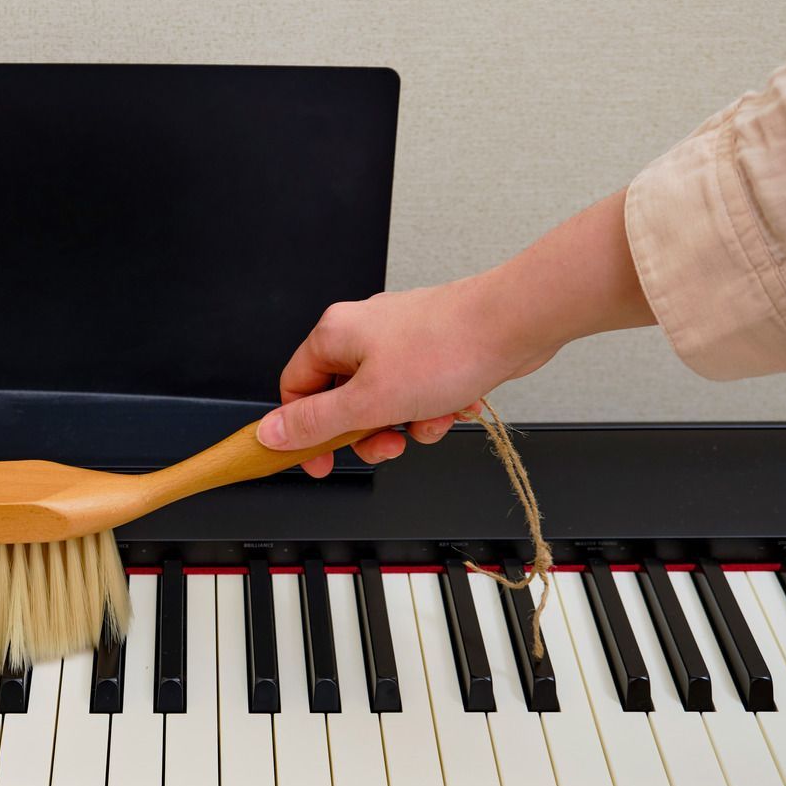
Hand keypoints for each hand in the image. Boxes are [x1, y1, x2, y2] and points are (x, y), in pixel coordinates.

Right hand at [257, 189, 654, 476]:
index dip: (304, 432)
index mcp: (333, 335)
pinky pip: (417, 392)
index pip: (295, 390)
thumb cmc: (447, 348)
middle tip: (388, 444)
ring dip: (407, 422)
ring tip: (430, 420)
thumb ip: (315, 422)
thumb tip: (271, 433)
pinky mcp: (431, 348)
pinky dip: (432, 408)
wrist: (514, 323)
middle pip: (342, 400)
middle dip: (368, 432)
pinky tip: (454, 405)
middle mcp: (361, 331)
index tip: (320, 461)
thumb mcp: (368, 402)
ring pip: (384, 401)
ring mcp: (399, 338)